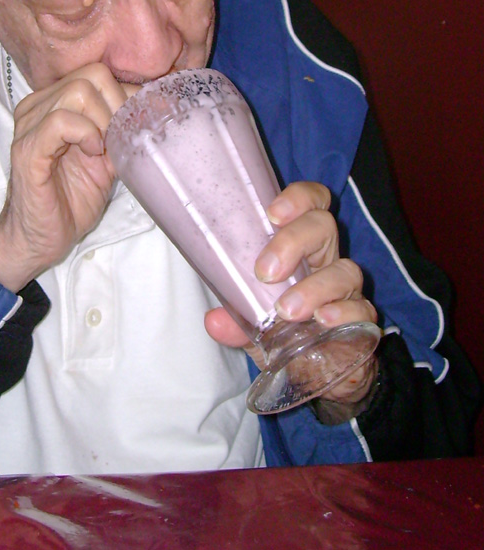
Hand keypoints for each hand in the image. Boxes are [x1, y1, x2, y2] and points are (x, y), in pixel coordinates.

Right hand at [0, 63, 129, 291]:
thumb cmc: (70, 199)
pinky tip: (92, 153)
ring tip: (102, 150)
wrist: (39, 239)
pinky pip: (60, 120)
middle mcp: (37, 106)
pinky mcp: (27, 149)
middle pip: (92, 76)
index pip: (98, 73)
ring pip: (78, 92)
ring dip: (102, 121)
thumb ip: (121, 128)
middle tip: (117, 139)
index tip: (135, 126)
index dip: (126, 97)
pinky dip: (85, 133)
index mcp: (53, 102)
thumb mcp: (106, 156)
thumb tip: (156, 106)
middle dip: (117, 106)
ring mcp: (29, 125)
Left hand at [204, 181, 379, 408]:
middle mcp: (326, 261)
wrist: (320, 376)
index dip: (298, 198)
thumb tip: (213, 321)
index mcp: (301, 248)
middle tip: (266, 272)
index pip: (310, 203)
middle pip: (323, 226)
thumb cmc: (286, 333)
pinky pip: (362, 310)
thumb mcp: (254, 327)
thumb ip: (236, 321)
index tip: (272, 214)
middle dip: (293, 241)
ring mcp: (347, 291)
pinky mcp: (362, 322)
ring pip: (344, 270)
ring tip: (287, 310)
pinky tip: (323, 320)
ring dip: (314, 287)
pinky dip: (343, 312)